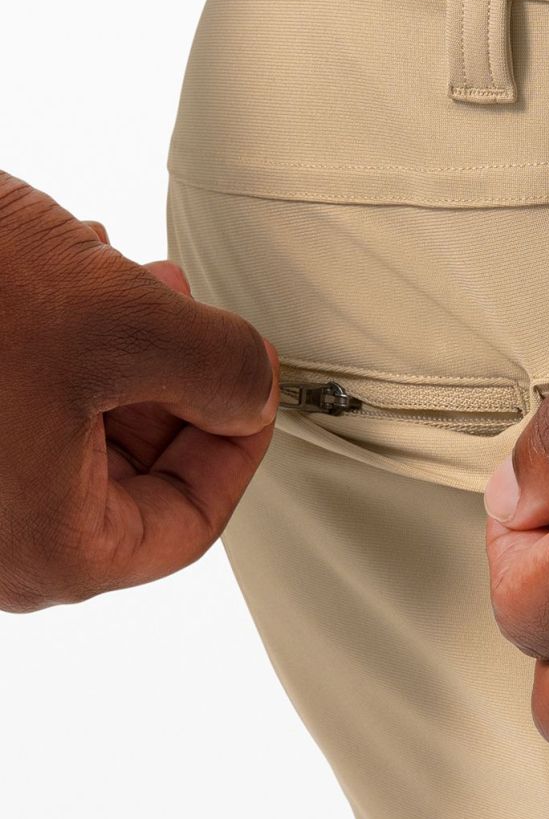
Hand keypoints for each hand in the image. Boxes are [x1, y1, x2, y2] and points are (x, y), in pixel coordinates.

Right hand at [0, 174, 277, 610]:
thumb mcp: (124, 322)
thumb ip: (222, 369)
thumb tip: (254, 390)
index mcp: (54, 554)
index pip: (186, 525)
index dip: (235, 445)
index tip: (253, 380)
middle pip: (124, 480)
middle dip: (166, 383)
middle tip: (181, 307)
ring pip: (65, 433)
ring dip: (107, 350)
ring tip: (110, 269)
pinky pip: (9, 405)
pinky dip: (47, 344)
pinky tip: (51, 265)